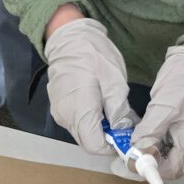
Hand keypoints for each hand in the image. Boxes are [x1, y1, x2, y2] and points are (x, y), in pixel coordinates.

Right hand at [44, 18, 131, 155]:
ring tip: (112, 110)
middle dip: (106, 137)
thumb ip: (119, 110)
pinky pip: (74, 121)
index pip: (94, 146)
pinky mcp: (58, 105)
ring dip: (97, 128)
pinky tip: (99, 104)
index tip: (125, 137)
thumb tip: (124, 130)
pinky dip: (88, 119)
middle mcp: (65, 116)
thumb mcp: (115, 81)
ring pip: (81, 132)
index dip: (112, 146)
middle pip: (87, 140)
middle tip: (123, 123)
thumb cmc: (93, 54)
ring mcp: (59, 111)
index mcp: (80, 110)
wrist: (69, 36)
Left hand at [130, 45, 183, 179]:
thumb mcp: (162, 107)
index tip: (132, 164)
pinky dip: (156, 144)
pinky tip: (143, 137)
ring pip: (170, 155)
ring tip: (133, 148)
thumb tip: (137, 152)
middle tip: (129, 158)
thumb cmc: (182, 82)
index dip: (153, 170)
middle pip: (173, 166)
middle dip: (151, 164)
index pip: (174, 168)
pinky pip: (170, 144)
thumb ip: (149, 132)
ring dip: (152, 154)